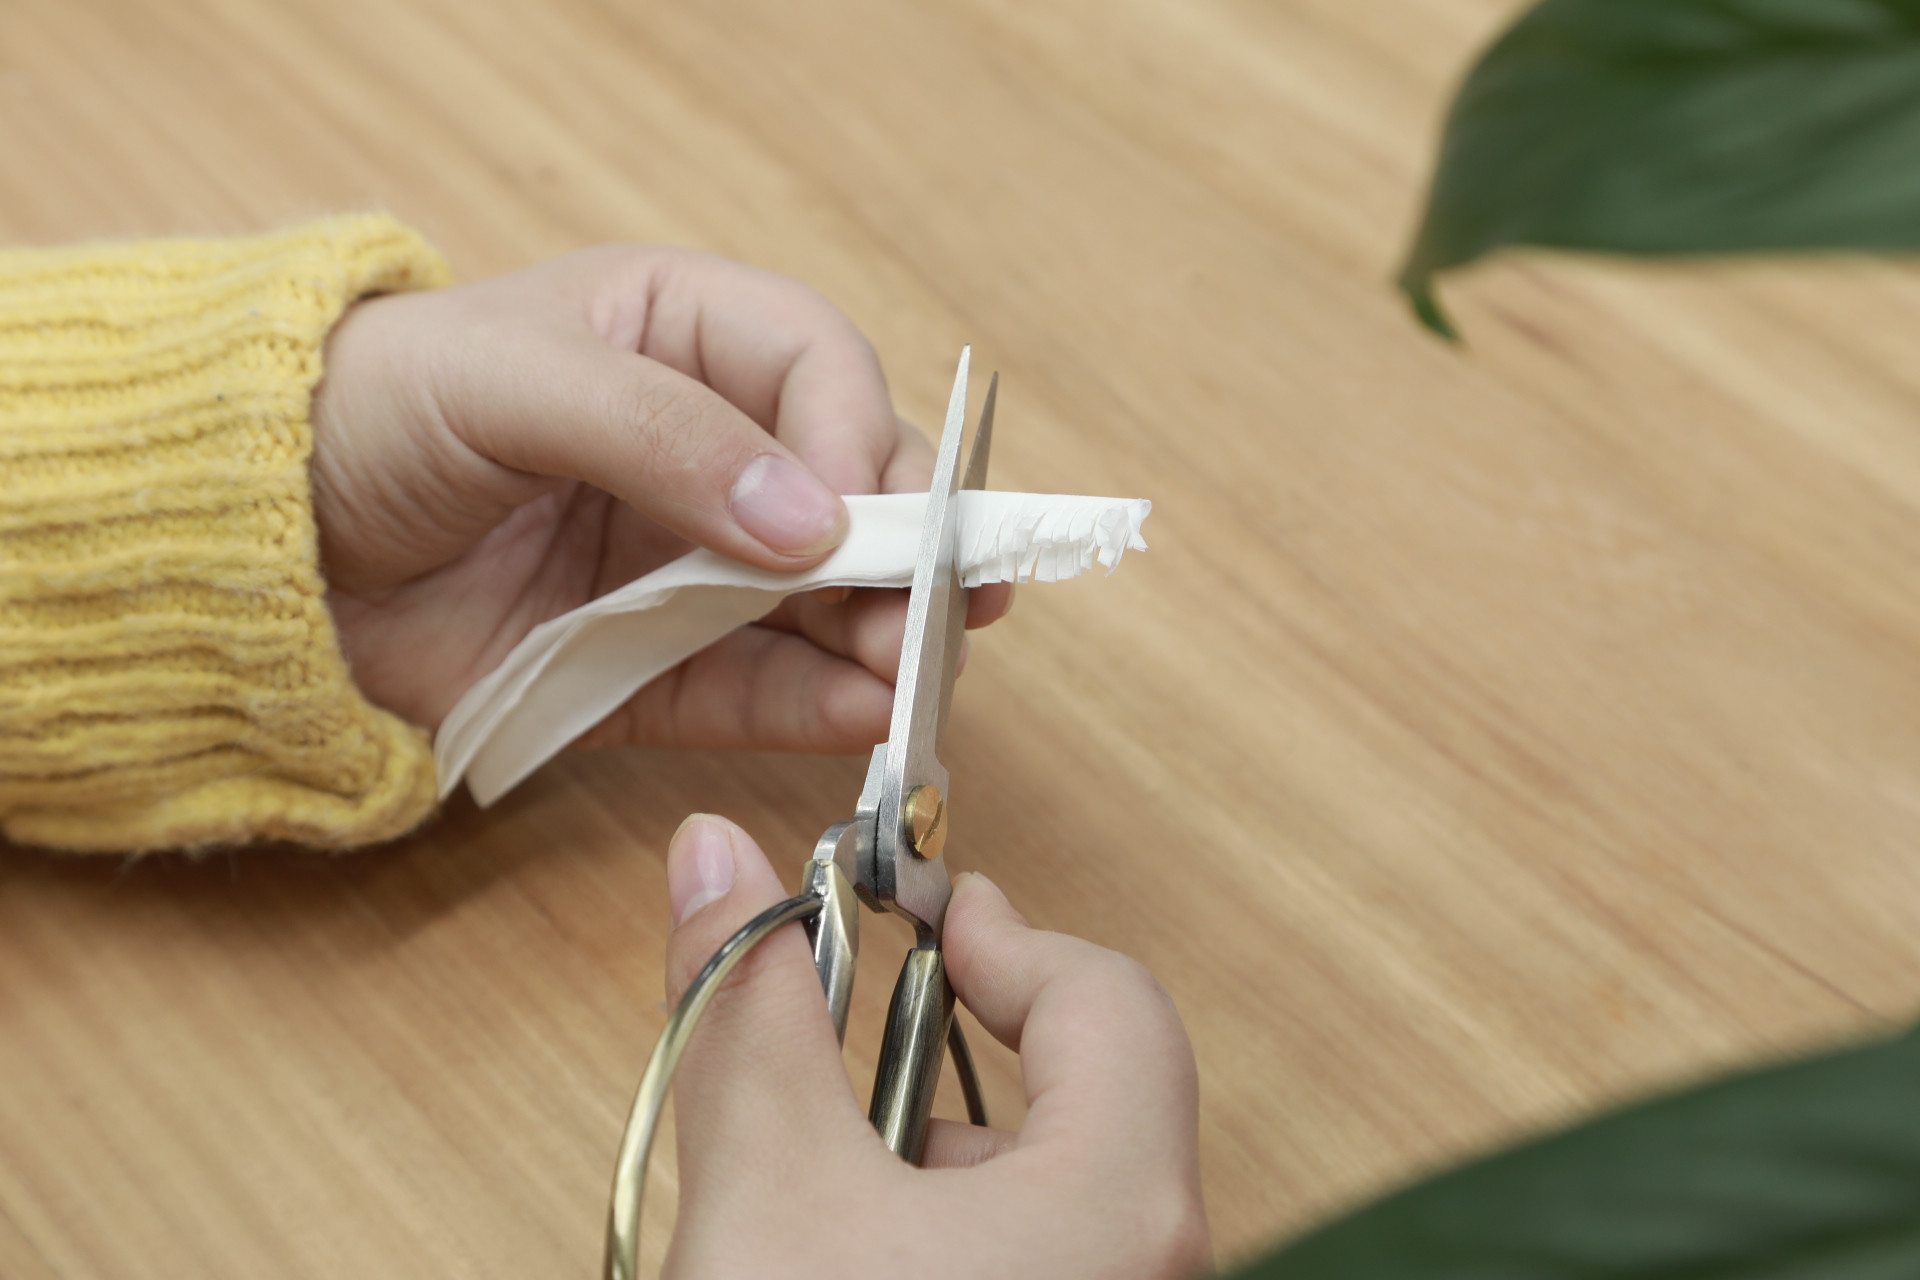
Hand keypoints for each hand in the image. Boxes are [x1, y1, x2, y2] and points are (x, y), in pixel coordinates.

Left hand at [309, 247, 1009, 748]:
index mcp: (675, 335)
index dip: (857, 430)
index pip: (813, 367)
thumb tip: (815, 520)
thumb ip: (663, 433)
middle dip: (902, 546)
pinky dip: (812, 707)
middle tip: (940, 606)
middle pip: (846, 490)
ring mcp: (677, 566)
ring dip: (880, 636)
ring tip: (917, 673)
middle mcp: (700, 451)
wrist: (248, 551)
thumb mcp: (511, 379)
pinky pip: (747, 689)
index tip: (858, 505)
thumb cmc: (370, 413)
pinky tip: (867, 717)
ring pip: (817, 601)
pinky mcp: (644, 668)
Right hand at [656, 814, 1211, 1278]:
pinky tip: (853, 1259)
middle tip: (858, 1047)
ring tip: (825, 1187)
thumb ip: (750, 1011)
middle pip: (1086, 1092)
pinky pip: (1045, 1260)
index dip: (1005, 937)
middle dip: (950, 1055)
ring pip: (1056, 1191)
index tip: (924, 914)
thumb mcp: (765, 1192)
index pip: (1107, 996)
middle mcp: (1155, 1268)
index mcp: (1121, 1204)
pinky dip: (954, 1236)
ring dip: (938, 1157)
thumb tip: (718, 860)